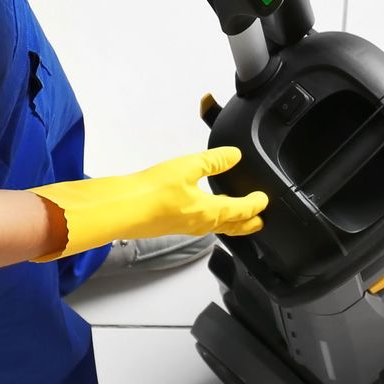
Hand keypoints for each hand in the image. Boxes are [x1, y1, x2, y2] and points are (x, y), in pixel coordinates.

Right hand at [31, 146, 266, 259]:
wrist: (120, 209)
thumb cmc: (150, 191)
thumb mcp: (187, 167)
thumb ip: (213, 161)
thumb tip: (233, 156)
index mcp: (209, 211)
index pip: (241, 211)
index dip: (256, 205)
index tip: (264, 200)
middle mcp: (199, 224)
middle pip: (231, 227)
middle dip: (247, 224)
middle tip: (258, 223)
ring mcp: (183, 227)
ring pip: (214, 227)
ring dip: (229, 224)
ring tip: (235, 221)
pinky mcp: (169, 225)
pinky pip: (198, 225)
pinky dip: (209, 221)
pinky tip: (201, 214)